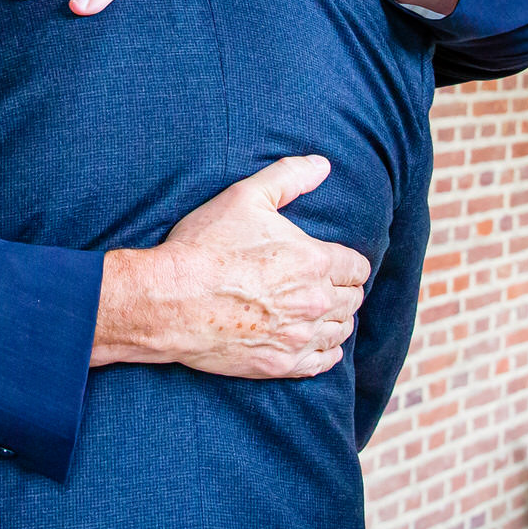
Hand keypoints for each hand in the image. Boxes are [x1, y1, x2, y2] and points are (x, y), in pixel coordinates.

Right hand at [91, 155, 368, 377]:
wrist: (169, 300)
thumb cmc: (204, 246)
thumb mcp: (244, 197)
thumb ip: (288, 177)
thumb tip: (322, 165)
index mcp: (315, 260)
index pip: (358, 267)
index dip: (345, 263)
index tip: (328, 263)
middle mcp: (316, 301)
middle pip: (352, 300)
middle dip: (340, 290)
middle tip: (317, 285)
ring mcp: (300, 336)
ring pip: (341, 331)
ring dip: (334, 320)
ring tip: (313, 312)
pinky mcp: (282, 364)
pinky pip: (324, 362)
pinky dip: (323, 351)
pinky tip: (310, 340)